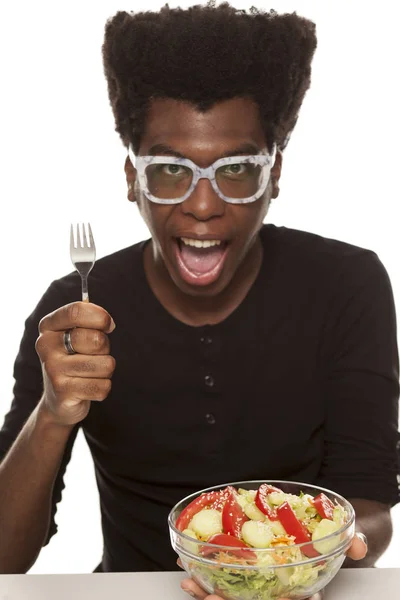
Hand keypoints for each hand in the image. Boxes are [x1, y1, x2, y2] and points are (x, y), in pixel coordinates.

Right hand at [35, 301, 115, 426]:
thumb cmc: (73, 360)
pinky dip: (103, 387)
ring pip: (105, 365)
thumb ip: (89, 322)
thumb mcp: (75, 336)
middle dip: (105, 348)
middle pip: (96, 339)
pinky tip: (88, 387)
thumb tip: (107, 322)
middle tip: (95, 355)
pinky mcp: (63, 392)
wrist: (58, 400)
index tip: (109, 326)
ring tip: (90, 373)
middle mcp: (45, 346)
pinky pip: (103, 386)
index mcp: (48, 326)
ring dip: (105, 370)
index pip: (76, 311)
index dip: (100, 317)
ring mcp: (52, 369)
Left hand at [179, 532, 367, 599]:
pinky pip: (222, 583)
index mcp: (295, 591)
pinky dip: (205, 579)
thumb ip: (349, 543)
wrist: (315, 533)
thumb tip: (357, 544)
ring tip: (190, 583)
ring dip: (208, 592)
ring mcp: (256, 584)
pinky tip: (190, 573)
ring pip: (232, 596)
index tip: (257, 598)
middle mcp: (274, 591)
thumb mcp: (338, 542)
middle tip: (210, 594)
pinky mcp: (241, 574)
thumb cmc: (323, 541)